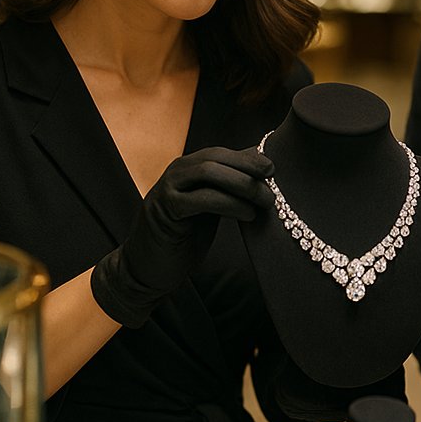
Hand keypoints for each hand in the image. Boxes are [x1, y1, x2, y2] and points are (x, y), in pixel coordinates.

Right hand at [91, 146, 273, 327]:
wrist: (147, 268)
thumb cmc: (183, 238)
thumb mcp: (210, 209)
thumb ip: (227, 190)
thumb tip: (262, 174)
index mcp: (187, 168)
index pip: (220, 153)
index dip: (247, 158)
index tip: (273, 169)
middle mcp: (176, 173)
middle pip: (216, 158)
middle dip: (248, 169)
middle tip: (272, 187)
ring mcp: (167, 189)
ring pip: (208, 173)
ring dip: (242, 185)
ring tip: (265, 202)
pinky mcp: (165, 210)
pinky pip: (202, 199)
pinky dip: (229, 204)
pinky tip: (247, 215)